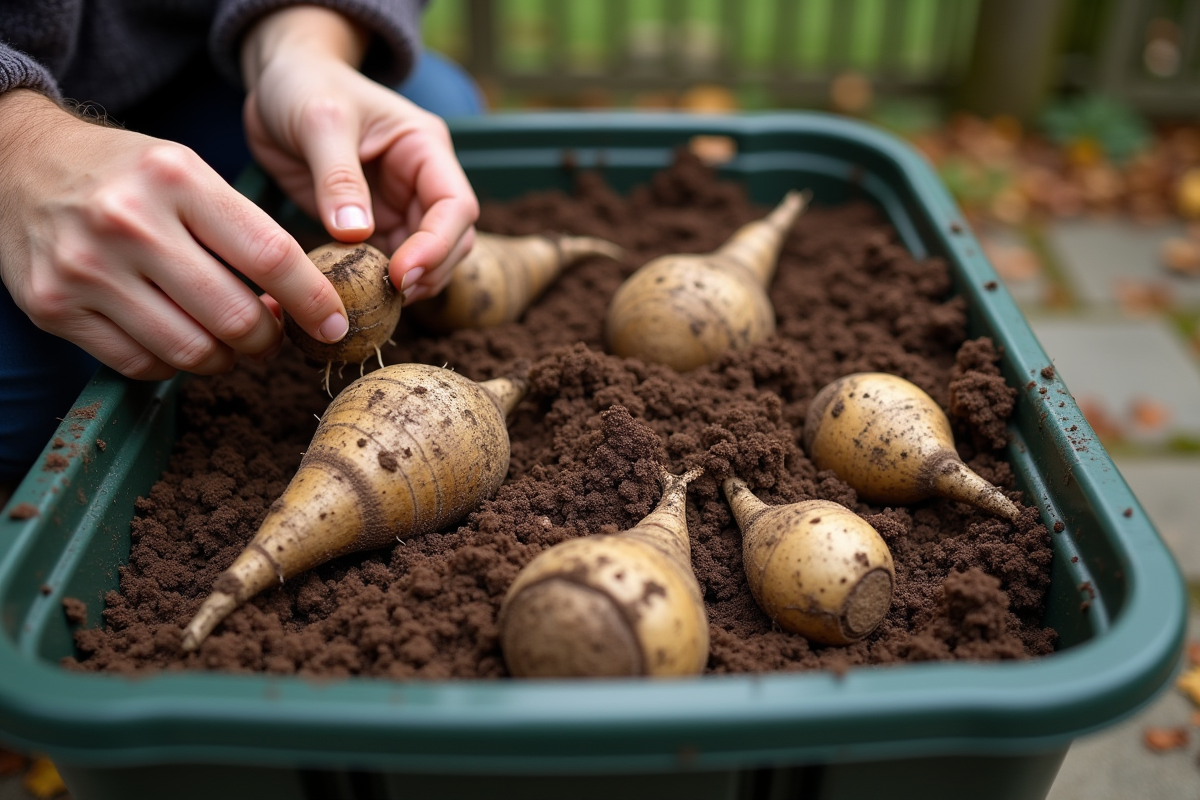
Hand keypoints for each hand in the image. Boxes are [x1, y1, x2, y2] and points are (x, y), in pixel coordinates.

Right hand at [0, 90, 348, 379]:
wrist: (17, 161)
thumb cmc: (126, 174)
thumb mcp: (189, 172)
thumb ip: (244, 232)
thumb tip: (303, 307)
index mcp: (176, 177)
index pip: (270, 256)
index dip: (313, 301)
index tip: (334, 325)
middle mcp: (128, 221)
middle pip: (235, 316)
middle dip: (268, 339)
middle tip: (271, 334)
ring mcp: (85, 268)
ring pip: (192, 351)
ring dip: (225, 358)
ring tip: (226, 339)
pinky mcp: (53, 306)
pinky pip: (142, 364)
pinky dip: (173, 363)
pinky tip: (176, 336)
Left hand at [242, 6, 478, 304]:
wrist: (278, 85)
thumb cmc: (305, 86)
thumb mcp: (319, 122)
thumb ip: (338, 177)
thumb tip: (356, 233)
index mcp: (425, 149)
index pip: (456, 205)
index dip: (437, 244)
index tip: (401, 273)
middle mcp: (422, 182)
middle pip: (452, 240)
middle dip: (428, 271)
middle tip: (389, 295)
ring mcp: (399, 207)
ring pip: (426, 260)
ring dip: (407, 284)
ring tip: (373, 300)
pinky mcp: (372, 227)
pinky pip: (386, 265)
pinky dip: (376, 284)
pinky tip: (354, 294)